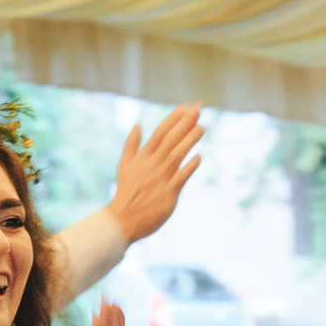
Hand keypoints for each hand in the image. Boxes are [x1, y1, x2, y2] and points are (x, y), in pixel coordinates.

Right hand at [103, 103, 204, 242]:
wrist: (122, 219)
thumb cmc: (125, 192)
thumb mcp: (124, 165)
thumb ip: (131, 144)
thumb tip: (137, 124)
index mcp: (143, 156)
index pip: (160, 132)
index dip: (174, 118)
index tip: (186, 106)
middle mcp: (153, 164)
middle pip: (171, 139)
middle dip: (185, 123)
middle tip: (199, 108)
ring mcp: (161, 178)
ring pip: (178, 154)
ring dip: (190, 140)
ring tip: (202, 127)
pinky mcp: (169, 193)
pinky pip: (182, 177)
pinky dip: (190, 166)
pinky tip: (199, 156)